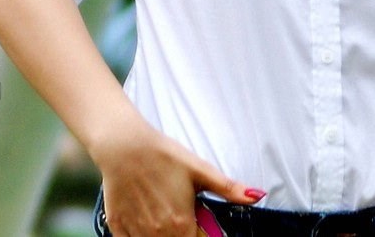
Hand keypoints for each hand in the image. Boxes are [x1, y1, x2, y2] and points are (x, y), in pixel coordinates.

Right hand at [92, 116, 263, 236]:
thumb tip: (257, 196)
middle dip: (187, 233)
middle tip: (185, 216)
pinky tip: (147, 220)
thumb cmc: (163, 155)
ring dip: (165, 235)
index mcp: (182, 223)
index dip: (204, 235)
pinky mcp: (117, 226)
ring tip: (167, 215)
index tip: (202, 223)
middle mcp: (159, 233)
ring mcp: (137, 232)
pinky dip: (142, 235)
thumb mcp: (200, 169)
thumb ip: (228, 188)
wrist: (123, 146)